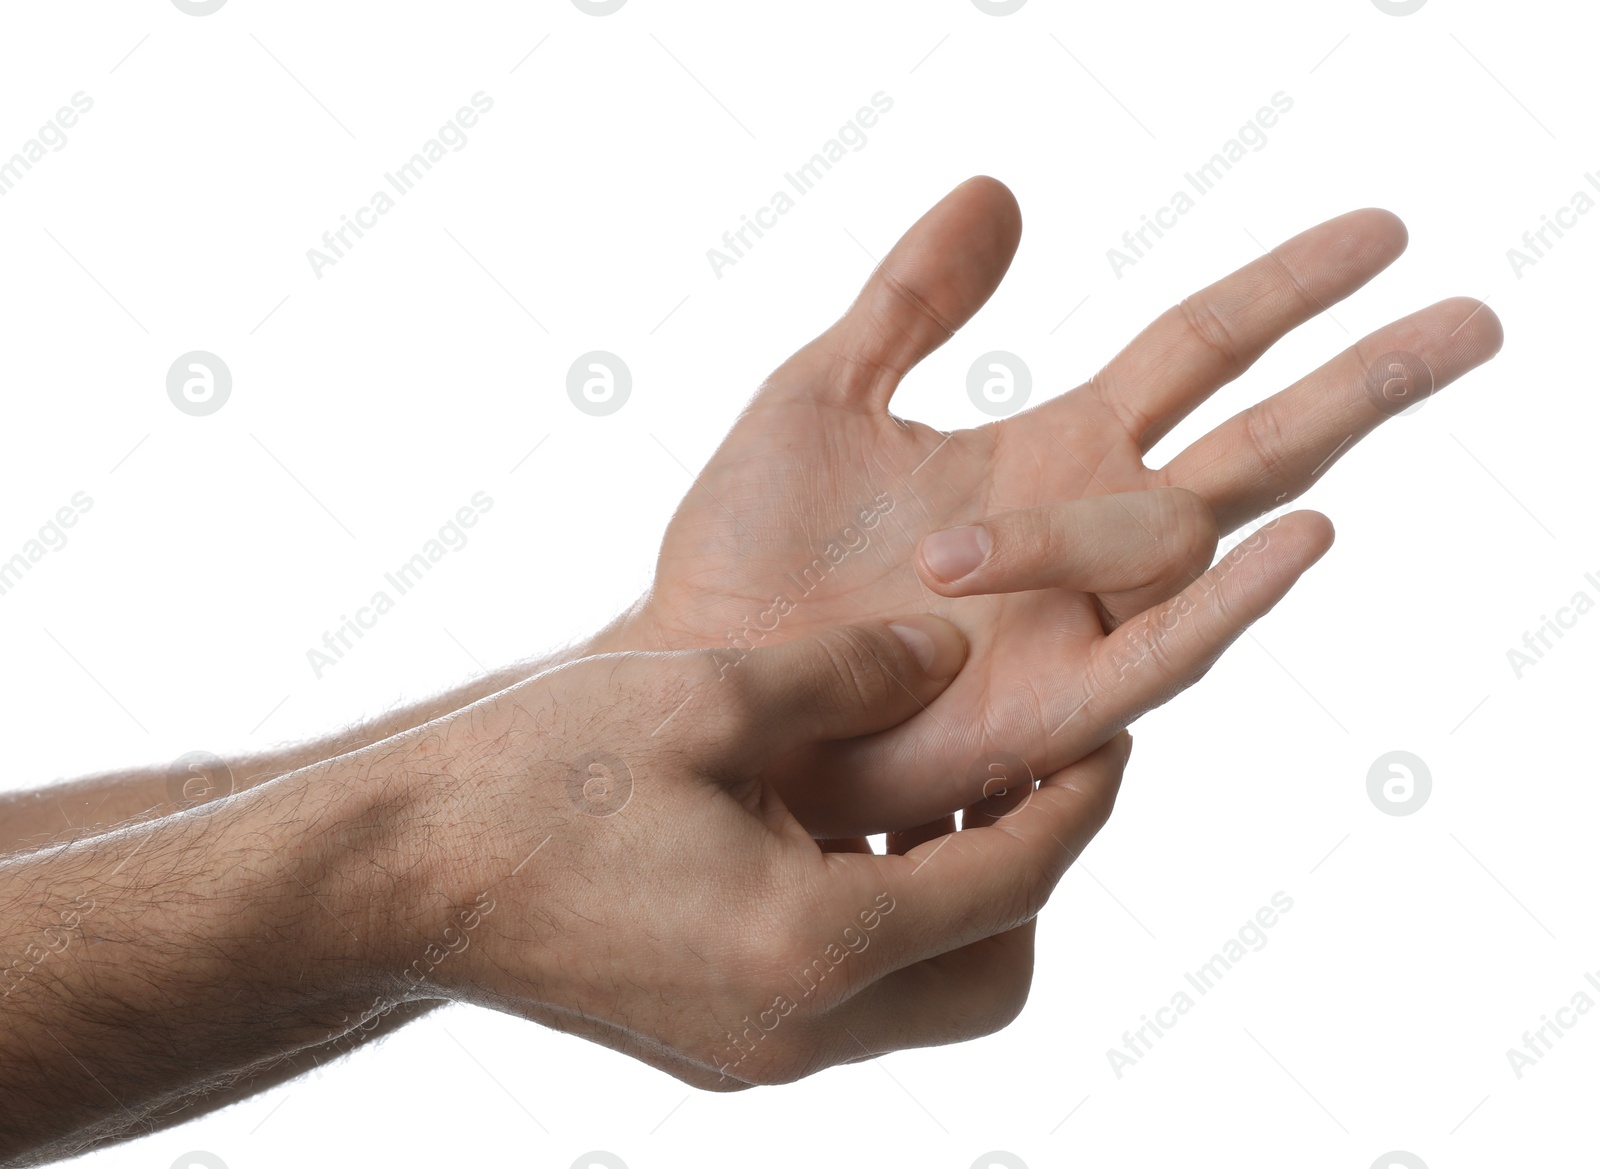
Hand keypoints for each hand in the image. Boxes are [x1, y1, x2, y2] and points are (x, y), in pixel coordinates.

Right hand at [391, 616, 1129, 1087]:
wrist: (391, 876)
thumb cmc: (536, 779)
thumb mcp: (708, 694)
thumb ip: (852, 671)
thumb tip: (950, 653)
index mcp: (811, 944)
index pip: (1014, 883)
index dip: (1081, 801)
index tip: (1115, 731)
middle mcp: (798, 1029)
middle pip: (995, 978)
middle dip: (1033, 876)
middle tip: (1025, 771)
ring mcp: (754, 1054)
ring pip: (925, 999)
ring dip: (957, 903)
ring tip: (937, 789)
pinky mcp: (714, 1048)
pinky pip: (849, 998)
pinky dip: (882, 921)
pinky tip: (843, 829)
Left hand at [597, 177, 1502, 834]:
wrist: (697, 683)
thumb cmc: (746, 558)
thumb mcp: (821, 395)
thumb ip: (910, 303)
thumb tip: (999, 188)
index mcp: (1048, 455)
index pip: (1195, 353)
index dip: (1285, 290)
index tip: (1379, 233)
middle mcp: (1088, 535)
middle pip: (1258, 440)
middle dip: (1367, 375)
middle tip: (1478, 314)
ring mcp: (1081, 624)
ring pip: (1204, 535)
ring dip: (1272, 466)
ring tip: (1263, 414)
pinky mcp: (1053, 714)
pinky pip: (1162, 654)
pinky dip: (1234, 601)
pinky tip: (1302, 536)